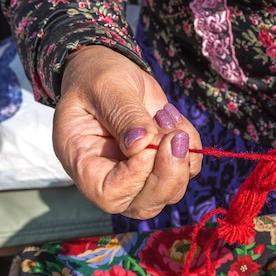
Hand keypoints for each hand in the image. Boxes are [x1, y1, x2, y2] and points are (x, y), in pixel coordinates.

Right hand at [53, 45, 201, 218]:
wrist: (111, 71)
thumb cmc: (96, 78)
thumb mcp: (105, 88)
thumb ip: (124, 115)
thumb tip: (143, 143)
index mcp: (84, 164)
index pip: (110, 195)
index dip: (136, 176)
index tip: (148, 141)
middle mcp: (112, 178)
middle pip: (146, 204)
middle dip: (169, 174)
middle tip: (175, 136)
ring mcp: (140, 175)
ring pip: (172, 190)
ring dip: (182, 154)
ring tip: (165, 115)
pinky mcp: (162, 164)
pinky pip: (189, 169)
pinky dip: (191, 144)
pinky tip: (172, 118)